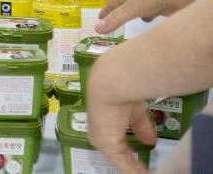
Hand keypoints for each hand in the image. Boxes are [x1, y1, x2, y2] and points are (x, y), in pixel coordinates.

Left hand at [86, 52, 155, 173]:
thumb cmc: (123, 95)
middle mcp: (100, 136)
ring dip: (135, 169)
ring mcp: (101, 142)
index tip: (142, 163)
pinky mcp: (108, 146)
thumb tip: (150, 142)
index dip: (132, 156)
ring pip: (122, 162)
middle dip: (133, 165)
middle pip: (120, 157)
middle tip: (145, 172)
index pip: (119, 147)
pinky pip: (125, 165)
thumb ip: (142, 130)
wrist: (110, 85)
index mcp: (104, 127)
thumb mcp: (135, 115)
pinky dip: (136, 171)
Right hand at [96, 0, 193, 33]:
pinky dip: (159, 19)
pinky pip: (160, 15)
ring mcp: (155, 2)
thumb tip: (97, 29)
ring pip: (146, 11)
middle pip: (129, 6)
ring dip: (143, 16)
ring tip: (142, 23)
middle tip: (116, 21)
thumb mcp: (131, 8)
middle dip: (123, 13)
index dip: (107, 11)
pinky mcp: (168, 7)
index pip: (114, 4)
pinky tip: (161, 23)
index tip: (99, 18)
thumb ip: (116, 19)